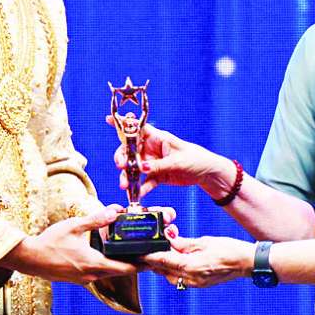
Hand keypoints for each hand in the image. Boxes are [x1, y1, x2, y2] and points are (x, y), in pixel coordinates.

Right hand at [1, 207, 136, 285]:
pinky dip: (108, 266)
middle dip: (135, 264)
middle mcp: (92, 275)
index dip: (142, 264)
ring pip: (110, 273)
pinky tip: (108, 256)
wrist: (30, 259)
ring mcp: (85, 279)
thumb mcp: (74, 226)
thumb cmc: (50, 242)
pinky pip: (99, 273)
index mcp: (94, 263)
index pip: (127, 268)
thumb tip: (115, 211)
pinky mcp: (79, 279)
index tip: (153, 259)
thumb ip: (96, 220)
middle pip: (121, 272)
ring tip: (132, 253)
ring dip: (121, 265)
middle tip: (147, 253)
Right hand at [107, 118, 231, 199]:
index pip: (137, 128)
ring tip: (124, 185)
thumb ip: (158, 165)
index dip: (122, 124)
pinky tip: (136, 194)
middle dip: (122, 158)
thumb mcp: (177, 161)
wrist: (206, 174)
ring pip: (135, 168)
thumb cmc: (195, 159)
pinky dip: (140, 188)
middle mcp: (151, 149)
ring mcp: (153, 163)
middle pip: (130, 151)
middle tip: (120, 166)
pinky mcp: (157, 176)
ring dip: (128, 176)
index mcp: (157, 138)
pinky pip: (145, 182)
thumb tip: (141, 168)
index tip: (108, 119)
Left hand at [141, 234, 255, 288]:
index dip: (148, 256)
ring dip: (163, 266)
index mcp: (190, 266)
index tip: (138, 251)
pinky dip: (173, 270)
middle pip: (162, 270)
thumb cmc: (229, 249)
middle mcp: (190, 278)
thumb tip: (168, 239)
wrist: (246, 263)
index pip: (162, 260)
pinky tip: (176, 260)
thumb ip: (183, 243)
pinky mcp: (199, 285)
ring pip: (169, 276)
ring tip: (162, 253)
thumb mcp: (203, 241)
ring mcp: (194, 284)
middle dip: (154, 260)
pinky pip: (179, 279)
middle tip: (148, 248)